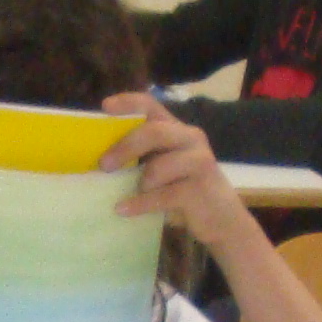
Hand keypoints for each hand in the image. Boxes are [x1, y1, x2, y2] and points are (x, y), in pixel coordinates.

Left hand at [98, 94, 252, 253]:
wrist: (221, 218)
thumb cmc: (184, 189)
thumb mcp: (164, 166)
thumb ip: (141, 155)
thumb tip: (99, 158)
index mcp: (177, 129)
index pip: (152, 105)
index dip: (128, 103)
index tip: (104, 106)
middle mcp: (190, 138)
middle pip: (154, 132)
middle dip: (125, 147)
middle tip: (103, 165)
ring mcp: (198, 162)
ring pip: (157, 168)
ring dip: (140, 184)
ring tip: (131, 196)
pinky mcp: (199, 189)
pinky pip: (162, 195)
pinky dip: (139, 204)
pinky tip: (122, 210)